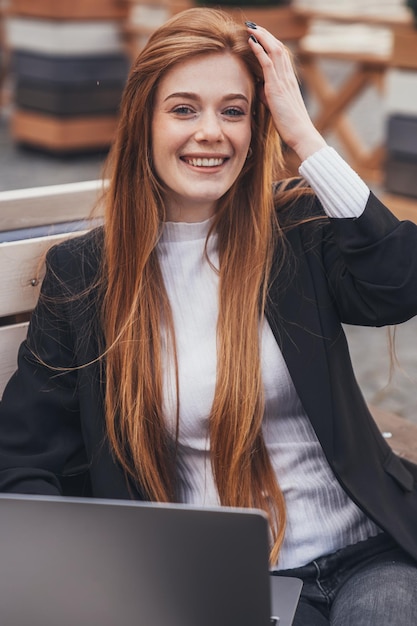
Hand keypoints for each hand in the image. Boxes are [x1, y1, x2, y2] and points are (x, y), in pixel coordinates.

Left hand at [247, 23, 326, 161]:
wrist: (301, 134)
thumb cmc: (290, 126)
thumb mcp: (277, 107)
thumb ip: (269, 95)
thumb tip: (260, 88)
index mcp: (289, 81)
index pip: (281, 54)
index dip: (270, 42)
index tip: (260, 35)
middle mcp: (288, 77)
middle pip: (278, 47)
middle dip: (266, 34)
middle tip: (253, 26)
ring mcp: (284, 81)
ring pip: (274, 51)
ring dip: (262, 37)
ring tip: (251, 28)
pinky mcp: (277, 88)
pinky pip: (268, 64)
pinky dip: (260, 51)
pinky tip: (252, 43)